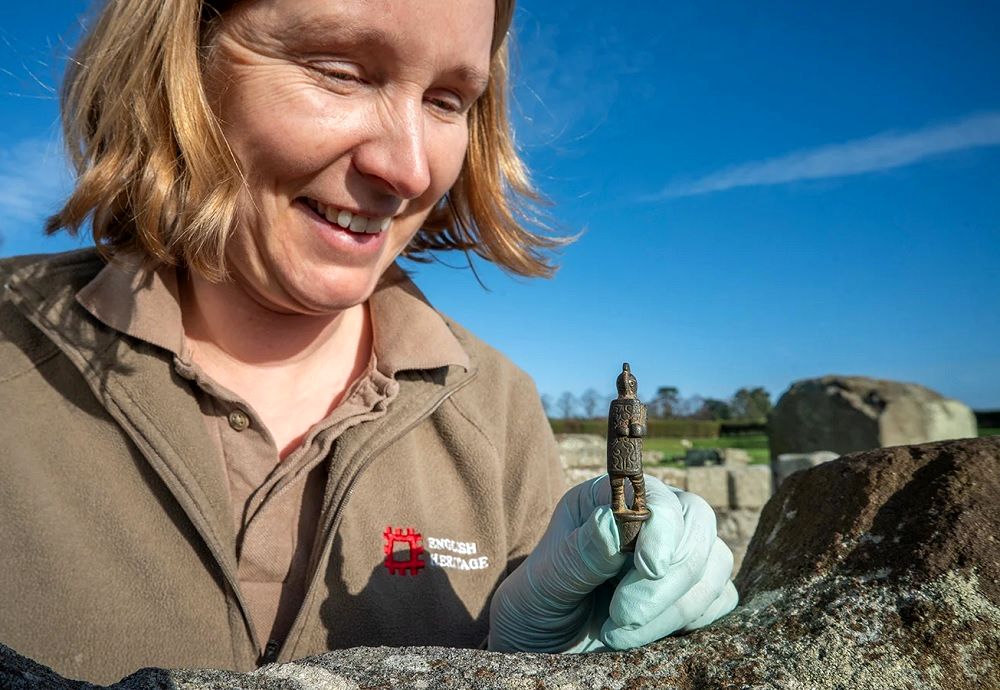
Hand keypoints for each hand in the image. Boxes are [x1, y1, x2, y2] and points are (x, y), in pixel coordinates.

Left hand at [488, 474, 737, 652]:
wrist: (546, 641)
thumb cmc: (540, 599)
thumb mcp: (548, 578)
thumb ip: (582, 552)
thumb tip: (612, 520)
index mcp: (613, 497)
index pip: (659, 496)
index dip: (663, 529)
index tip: (649, 567)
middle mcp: (653, 518)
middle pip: (698, 525)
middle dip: (666, 579)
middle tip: (622, 615)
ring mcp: (679, 553)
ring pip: (715, 565)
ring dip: (673, 608)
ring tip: (618, 632)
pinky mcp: (695, 592)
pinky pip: (721, 598)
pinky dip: (690, 622)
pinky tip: (644, 635)